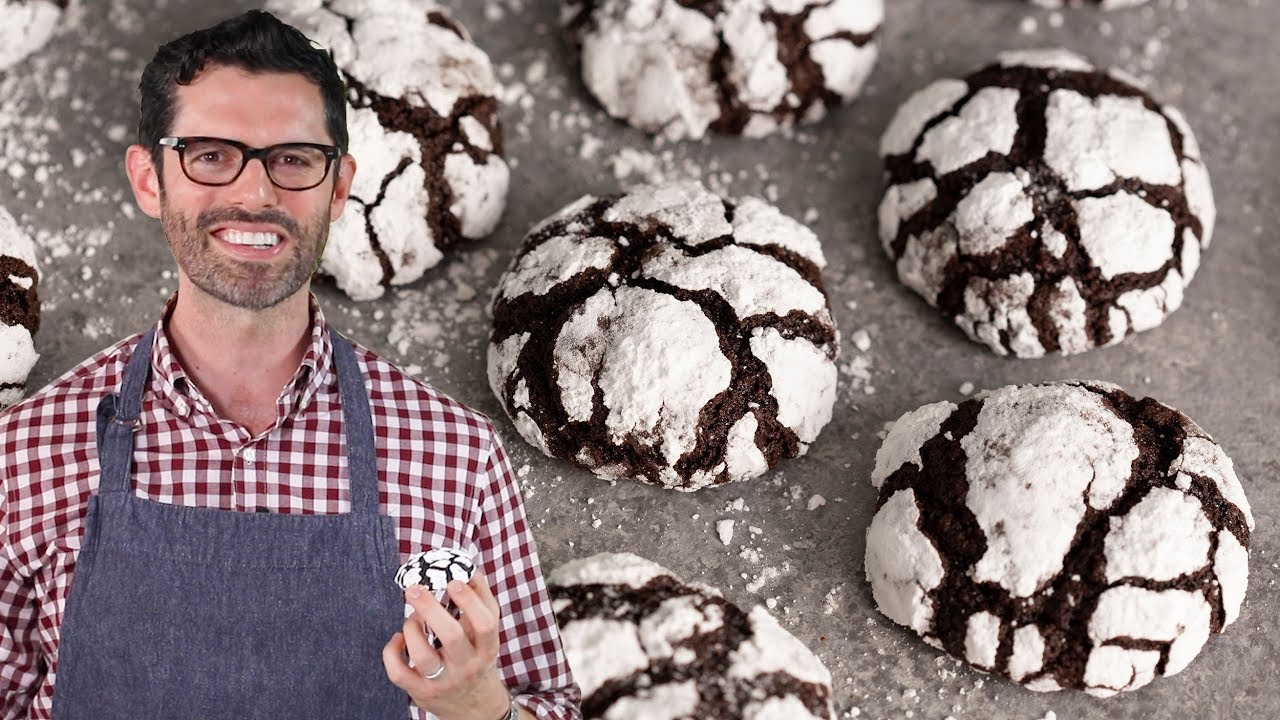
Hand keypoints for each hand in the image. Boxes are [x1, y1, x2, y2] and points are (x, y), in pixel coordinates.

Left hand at [382, 572, 512, 719]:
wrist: (475, 708)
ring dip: (411, 628)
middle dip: (430, 608)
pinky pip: (398, 672)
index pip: (485, 624)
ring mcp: (442, 681)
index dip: (469, 601)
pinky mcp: (420, 692)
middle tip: (415, 589)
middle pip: (451, 637)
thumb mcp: (487, 635)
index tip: (453, 581)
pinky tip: (398, 639)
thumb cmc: (478, 660)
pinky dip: (392, 651)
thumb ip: (481, 602)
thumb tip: (468, 567)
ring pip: (422, 655)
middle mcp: (466, 667)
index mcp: (486, 649)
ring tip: (413, 617)